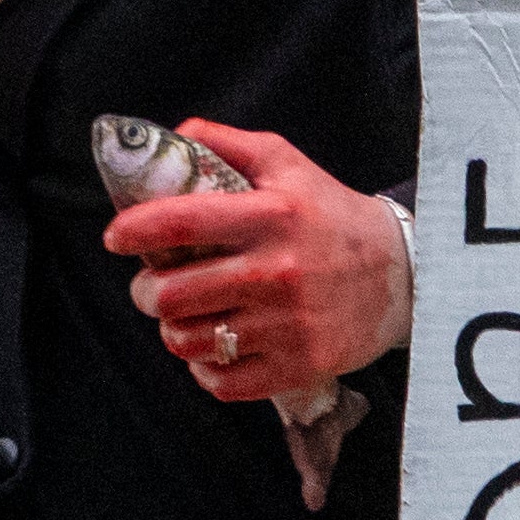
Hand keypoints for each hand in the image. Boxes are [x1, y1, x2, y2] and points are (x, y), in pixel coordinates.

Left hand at [101, 120, 410, 401]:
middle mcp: (275, 271)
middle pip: (171, 294)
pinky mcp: (297, 365)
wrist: (403, 275)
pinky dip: (204, 368)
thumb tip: (173, 137)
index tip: (116, 237)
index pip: (181, 221)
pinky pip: (221, 382)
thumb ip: (228, 145)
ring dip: (172, 330)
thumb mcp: (287, 165)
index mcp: (271, 216)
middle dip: (145, 291)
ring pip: (187, 341)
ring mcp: (286, 324)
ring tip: (182, 317)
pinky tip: (213, 349)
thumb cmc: (332, 216)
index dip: (134, 230)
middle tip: (151, 286)